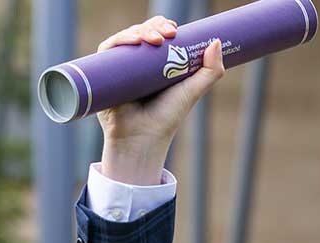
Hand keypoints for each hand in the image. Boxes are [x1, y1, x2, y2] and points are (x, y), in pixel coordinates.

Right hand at [95, 15, 225, 184]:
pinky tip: (132, 42)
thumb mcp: (192, 91)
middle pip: (141, 33)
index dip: (163, 26)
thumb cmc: (167, 117)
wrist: (142, 138)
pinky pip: (107, 50)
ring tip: (154, 40)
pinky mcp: (103, 73)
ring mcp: (119, 67)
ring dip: (139, 31)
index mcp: (156, 64)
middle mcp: (137, 63)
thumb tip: (216, 42)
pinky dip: (118, 41)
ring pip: (126, 38)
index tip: (174, 29)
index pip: (157, 35)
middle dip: (153, 27)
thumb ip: (211, 71)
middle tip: (167, 34)